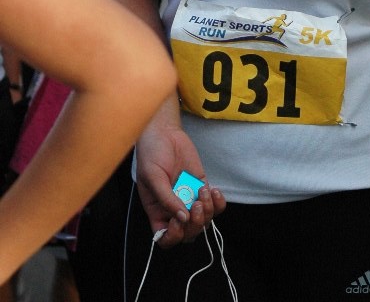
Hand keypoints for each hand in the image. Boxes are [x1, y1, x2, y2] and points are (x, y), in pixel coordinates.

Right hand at [135, 120, 225, 246]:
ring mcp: (189, 199)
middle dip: (196, 224)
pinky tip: (213, 190)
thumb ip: (166, 198)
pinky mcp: (201, 187)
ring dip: (207, 212)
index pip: (165, 238)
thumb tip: (182, 218)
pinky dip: (218, 203)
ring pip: (204, 221)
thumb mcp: (152, 177)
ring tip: (203, 191)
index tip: (179, 219)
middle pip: (188, 233)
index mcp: (157, 212)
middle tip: (195, 205)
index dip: (174, 236)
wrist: (165, 133)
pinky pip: (215, 205)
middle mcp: (174, 210)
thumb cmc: (151, 154)